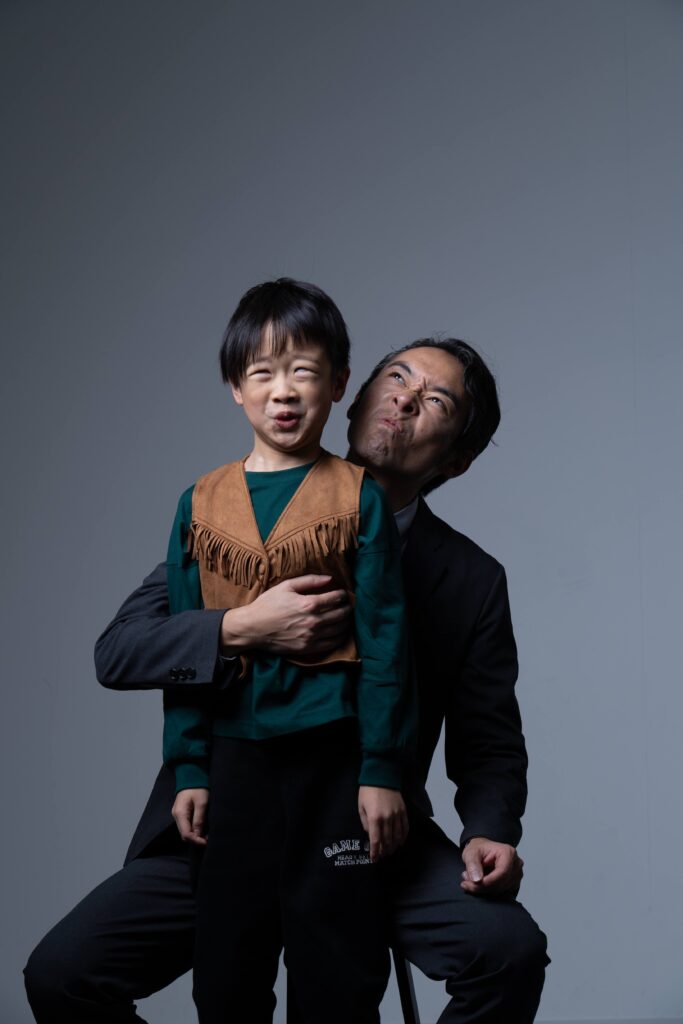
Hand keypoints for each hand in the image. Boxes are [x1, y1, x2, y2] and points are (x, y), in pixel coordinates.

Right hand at [172, 788, 208, 845]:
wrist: (192, 774)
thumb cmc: (198, 787)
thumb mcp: (202, 803)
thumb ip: (199, 819)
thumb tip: (198, 835)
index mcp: (180, 813)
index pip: (186, 834)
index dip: (196, 840)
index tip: (207, 842)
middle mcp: (176, 815)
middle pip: (184, 834)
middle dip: (195, 839)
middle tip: (208, 839)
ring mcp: (178, 814)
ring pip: (185, 830)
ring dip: (195, 834)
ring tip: (206, 835)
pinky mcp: (182, 812)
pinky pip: (186, 825)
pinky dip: (193, 829)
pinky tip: (202, 828)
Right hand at [220, 575, 350, 657]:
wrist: (252, 628)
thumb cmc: (268, 604)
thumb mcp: (286, 586)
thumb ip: (310, 580)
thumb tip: (330, 578)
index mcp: (308, 604)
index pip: (336, 598)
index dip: (343, 595)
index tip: (343, 593)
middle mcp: (313, 621)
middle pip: (341, 614)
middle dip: (348, 608)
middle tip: (348, 605)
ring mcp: (311, 637)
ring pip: (339, 630)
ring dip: (346, 622)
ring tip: (345, 617)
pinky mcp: (307, 649)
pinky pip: (331, 644)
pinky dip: (339, 638)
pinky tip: (339, 632)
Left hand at [358, 786, 408, 861]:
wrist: (382, 776)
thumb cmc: (367, 791)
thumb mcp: (361, 807)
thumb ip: (365, 822)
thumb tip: (370, 834)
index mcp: (374, 818)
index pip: (375, 840)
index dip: (374, 852)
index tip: (374, 859)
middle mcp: (387, 818)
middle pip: (387, 840)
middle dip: (384, 850)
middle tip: (382, 856)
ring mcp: (396, 815)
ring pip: (397, 836)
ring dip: (394, 846)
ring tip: (391, 851)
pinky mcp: (403, 811)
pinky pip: (405, 827)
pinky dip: (403, 837)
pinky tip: (401, 842)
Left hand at [460, 837, 523, 895]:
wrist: (482, 851)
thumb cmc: (478, 849)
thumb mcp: (471, 853)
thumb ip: (472, 865)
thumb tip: (477, 879)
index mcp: (508, 852)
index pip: (502, 872)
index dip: (488, 881)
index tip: (473, 883)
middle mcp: (516, 864)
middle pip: (502, 883)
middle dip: (482, 886)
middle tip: (466, 882)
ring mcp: (517, 874)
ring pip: (500, 889)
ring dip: (483, 888)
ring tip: (470, 879)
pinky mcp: (514, 882)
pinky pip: (501, 892)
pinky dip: (488, 890)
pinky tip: (479, 882)